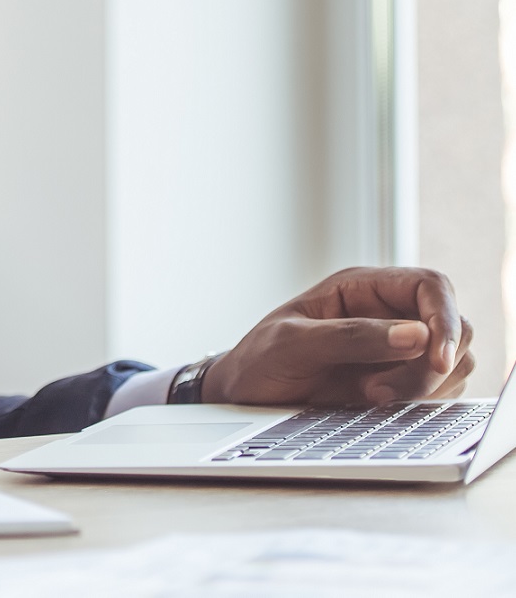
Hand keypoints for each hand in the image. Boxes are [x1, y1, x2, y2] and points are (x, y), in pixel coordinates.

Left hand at [203, 267, 474, 405]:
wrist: (242, 396)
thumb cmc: (259, 360)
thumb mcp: (292, 344)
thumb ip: (351, 337)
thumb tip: (416, 335)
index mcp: (361, 288)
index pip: (430, 287)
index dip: (443, 318)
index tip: (436, 357)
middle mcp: (386, 314)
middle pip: (450, 327)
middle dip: (431, 364)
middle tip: (382, 392)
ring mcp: (395, 350)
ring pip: (451, 363)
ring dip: (425, 387)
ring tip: (370, 398)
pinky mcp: (396, 382)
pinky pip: (436, 391)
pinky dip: (420, 403)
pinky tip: (377, 406)